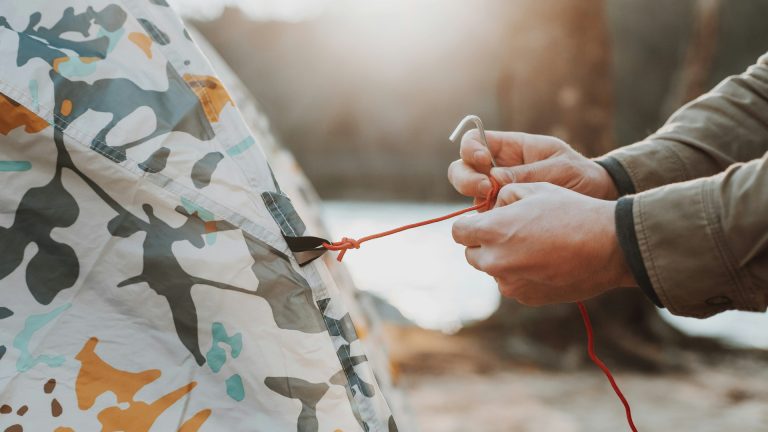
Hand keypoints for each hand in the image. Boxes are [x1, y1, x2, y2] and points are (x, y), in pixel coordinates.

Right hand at [447, 130, 618, 206]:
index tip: (483, 159)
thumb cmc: (581, 176)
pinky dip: (487, 223)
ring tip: (497, 209)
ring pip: (470, 196)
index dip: (470, 148)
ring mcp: (497, 193)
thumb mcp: (559, 168)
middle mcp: (497, 169)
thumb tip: (493, 179)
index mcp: (509, 148)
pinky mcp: (503, 214)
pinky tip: (502, 227)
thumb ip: (527, 173)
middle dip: (466, 179)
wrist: (597, 201)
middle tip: (486, 190)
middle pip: (462, 169)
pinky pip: (485, 218)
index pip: (473, 140)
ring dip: (476, 202)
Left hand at [452, 182, 635, 305]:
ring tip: (532, 246)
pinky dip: (519, 274)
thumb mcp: (534, 189)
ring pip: (492, 270)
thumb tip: (492, 209)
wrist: (608, 246)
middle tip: (510, 232)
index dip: (470, 224)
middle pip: (471, 254)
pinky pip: (511, 284)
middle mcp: (495, 261)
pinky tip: (544, 261)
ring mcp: (510, 283)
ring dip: (501, 259)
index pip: (458, 231)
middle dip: (483, 243)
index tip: (484, 220)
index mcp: (492, 231)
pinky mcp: (526, 297)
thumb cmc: (571, 211)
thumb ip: (503, 197)